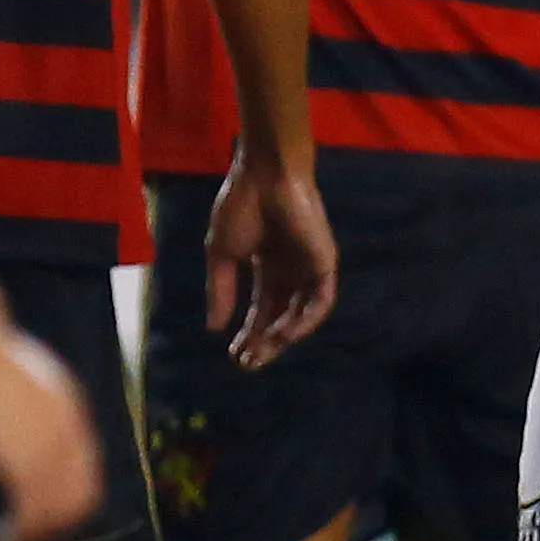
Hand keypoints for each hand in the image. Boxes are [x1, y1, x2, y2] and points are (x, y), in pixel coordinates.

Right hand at [0, 329, 100, 540]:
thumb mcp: (26, 369)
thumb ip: (32, 393)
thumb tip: (15, 403)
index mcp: (71, 412)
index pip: (85, 468)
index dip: (65, 493)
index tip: (39, 508)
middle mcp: (71, 437)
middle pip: (80, 495)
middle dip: (55, 520)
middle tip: (23, 534)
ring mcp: (50, 454)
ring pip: (57, 510)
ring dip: (33, 532)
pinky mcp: (25, 467)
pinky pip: (30, 514)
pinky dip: (14, 533)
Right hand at [206, 154, 339, 368]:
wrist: (265, 177)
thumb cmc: (241, 206)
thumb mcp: (221, 254)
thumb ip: (220, 290)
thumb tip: (214, 328)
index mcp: (268, 266)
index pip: (262, 310)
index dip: (249, 333)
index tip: (233, 355)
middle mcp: (291, 271)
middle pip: (282, 318)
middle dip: (265, 343)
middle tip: (248, 363)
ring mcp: (309, 267)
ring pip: (302, 315)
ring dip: (283, 337)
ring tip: (261, 352)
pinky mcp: (325, 263)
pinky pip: (321, 302)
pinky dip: (305, 321)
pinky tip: (283, 333)